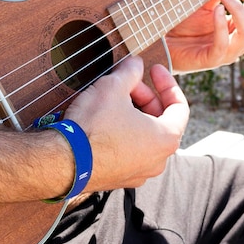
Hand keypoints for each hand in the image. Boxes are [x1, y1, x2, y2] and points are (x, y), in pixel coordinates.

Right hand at [65, 56, 188, 191]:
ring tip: (112, 100)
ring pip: (144, 136)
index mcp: (166, 139)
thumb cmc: (93, 127)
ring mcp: (138, 173)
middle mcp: (158, 160)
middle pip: (160, 120)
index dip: (167, 83)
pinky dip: (122, 134)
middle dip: (144, 97)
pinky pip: (128, 151)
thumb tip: (135, 64)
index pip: (180, 106)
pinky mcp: (119, 178)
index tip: (154, 70)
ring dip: (133, 115)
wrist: (63, 161)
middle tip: (127, 83)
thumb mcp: (112, 87)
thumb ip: (130, 72)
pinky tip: (103, 122)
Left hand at [165, 0, 243, 72]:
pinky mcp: (211, 60)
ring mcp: (227, 52)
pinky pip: (223, 44)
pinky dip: (221, 24)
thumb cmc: (183, 23)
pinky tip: (216, 10)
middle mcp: (238, 40)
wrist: (163, 43)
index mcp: (240, 26)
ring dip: (238, 8)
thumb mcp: (204, 3)